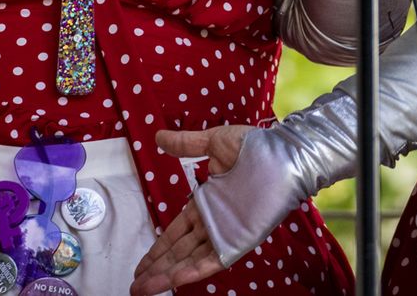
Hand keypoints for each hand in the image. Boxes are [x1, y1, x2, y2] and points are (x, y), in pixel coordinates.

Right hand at [128, 126, 251, 294]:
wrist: (282, 154)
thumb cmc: (255, 147)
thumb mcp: (213, 142)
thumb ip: (186, 145)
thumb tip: (159, 137)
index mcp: (206, 203)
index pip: (176, 232)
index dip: (158, 248)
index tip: (142, 263)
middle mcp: (213, 223)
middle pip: (178, 251)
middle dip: (155, 268)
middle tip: (134, 285)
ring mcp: (225, 233)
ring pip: (189, 260)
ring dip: (166, 275)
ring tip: (143, 289)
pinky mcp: (239, 240)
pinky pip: (213, 260)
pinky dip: (194, 271)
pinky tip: (175, 281)